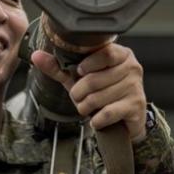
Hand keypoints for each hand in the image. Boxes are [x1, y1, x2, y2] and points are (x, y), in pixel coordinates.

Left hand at [30, 44, 146, 141]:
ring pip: (99, 97)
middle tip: (78, 97)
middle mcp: (132, 68)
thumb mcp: (80, 78)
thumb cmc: (103, 94)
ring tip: (87, 108)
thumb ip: (59, 67)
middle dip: (79, 93)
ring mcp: (135, 87)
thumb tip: (36, 56)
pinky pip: (108, 112)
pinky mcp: (136, 106)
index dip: (88, 64)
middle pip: (96, 78)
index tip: (79, 72)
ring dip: (86, 107)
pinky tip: (96, 119)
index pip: (105, 53)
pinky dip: (97, 120)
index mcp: (121, 54)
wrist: (125, 119)